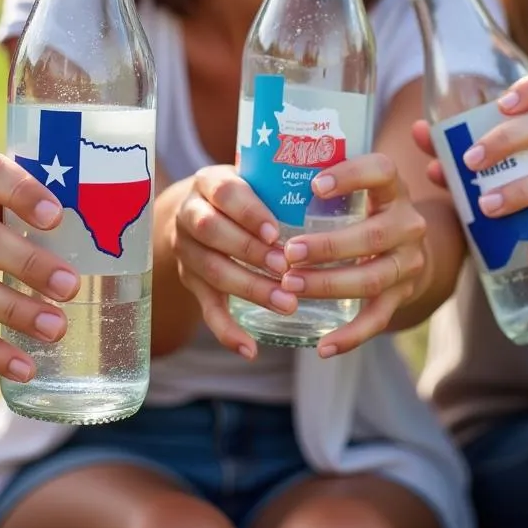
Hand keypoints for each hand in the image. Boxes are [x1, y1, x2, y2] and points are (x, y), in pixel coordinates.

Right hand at [171, 164, 290, 358]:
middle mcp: (190, 214)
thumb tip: (340, 189)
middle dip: (251, 252)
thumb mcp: (254, 178)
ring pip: (211, 270)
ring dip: (249, 289)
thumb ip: (282, 184)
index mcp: (208, 182)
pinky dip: (226, 331)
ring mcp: (187, 249)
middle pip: (212, 232)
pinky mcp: (191, 280)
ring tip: (286, 304)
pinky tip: (250, 349)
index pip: (224, 192)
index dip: (249, 213)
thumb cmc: (246, 193)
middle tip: (287, 270)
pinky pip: (205, 308)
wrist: (201, 209)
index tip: (276, 232)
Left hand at [280, 152, 426, 356]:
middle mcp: (407, 223)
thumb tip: (254, 165)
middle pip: (373, 236)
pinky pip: (377, 319)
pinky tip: (322, 346)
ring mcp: (407, 262)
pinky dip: (350, 336)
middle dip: (328, 246)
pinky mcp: (402, 296)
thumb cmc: (360, 207)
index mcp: (392, 188)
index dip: (351, 176)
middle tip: (288, 251)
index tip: (314, 186)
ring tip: (291, 286)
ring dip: (329, 285)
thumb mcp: (353, 185)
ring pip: (372, 279)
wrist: (406, 244)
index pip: (381, 171)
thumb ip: (320, 178)